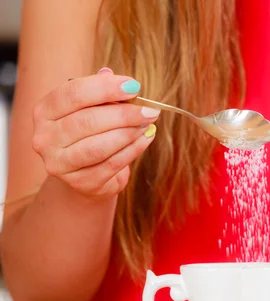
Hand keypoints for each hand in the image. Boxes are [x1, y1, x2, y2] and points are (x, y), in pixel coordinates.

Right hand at [31, 68, 159, 199]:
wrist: (86, 175)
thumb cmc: (89, 135)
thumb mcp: (91, 109)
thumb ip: (99, 93)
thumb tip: (109, 74)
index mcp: (45, 111)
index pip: (73, 94)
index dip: (105, 88)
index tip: (134, 86)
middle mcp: (44, 138)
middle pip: (87, 120)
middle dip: (124, 114)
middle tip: (150, 110)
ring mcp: (59, 163)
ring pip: (99, 145)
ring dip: (129, 132)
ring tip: (148, 123)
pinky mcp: (81, 183)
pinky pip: (112, 164)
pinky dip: (133, 149)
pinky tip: (146, 138)